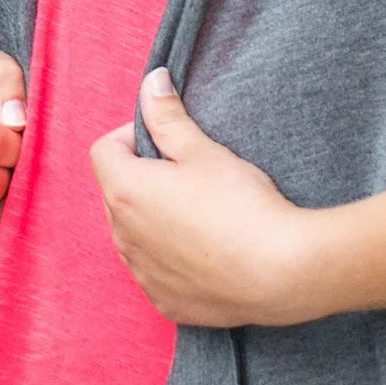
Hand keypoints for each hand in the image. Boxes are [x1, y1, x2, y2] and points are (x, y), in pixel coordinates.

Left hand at [89, 69, 326, 327]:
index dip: (133, 135)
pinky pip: (153, 270)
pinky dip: (169, 256)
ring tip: (202, 212)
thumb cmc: (242, 205)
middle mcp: (122, 236)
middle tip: (190, 174)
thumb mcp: (204, 151)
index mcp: (125, 192)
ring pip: (133, 233)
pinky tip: (207, 249)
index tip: (168, 140)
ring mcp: (141, 273)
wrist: (281, 271)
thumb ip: (168, 117)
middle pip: (116, 192)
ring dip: (153, 217)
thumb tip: (151, 83)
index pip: (104, 150)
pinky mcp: (163, 301)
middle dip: (143, 177)